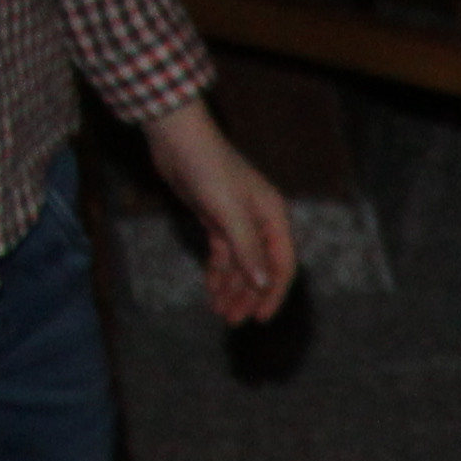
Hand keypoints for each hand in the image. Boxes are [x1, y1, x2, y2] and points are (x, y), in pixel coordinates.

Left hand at [137, 103, 299, 324]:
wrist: (178, 140)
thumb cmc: (210, 171)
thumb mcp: (230, 215)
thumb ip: (248, 251)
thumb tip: (264, 284)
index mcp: (274, 219)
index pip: (282, 265)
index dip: (273, 294)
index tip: (259, 318)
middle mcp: (260, 223)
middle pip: (259, 269)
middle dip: (247, 296)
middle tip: (232, 320)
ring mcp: (238, 222)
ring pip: (239, 264)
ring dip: (231, 287)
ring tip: (219, 311)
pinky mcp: (216, 219)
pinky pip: (223, 254)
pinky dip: (218, 271)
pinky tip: (211, 288)